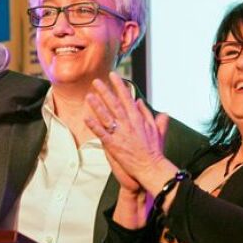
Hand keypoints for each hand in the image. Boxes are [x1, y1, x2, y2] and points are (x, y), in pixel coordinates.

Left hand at [84, 72, 172, 192]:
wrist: (151, 167)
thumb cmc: (154, 150)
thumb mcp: (156, 129)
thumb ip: (148, 114)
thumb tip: (140, 102)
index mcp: (138, 119)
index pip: (127, 98)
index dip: (119, 85)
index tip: (113, 75)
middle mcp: (128, 124)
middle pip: (114, 104)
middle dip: (105, 91)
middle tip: (95, 81)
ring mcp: (120, 134)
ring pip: (106, 116)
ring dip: (97, 105)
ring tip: (88, 95)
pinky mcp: (113, 145)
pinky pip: (101, 133)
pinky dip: (94, 125)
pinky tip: (86, 117)